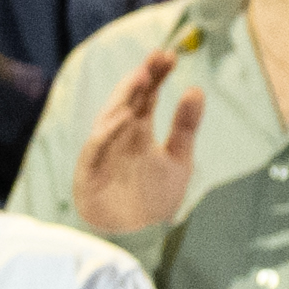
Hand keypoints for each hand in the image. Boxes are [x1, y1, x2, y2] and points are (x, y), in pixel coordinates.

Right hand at [69, 34, 196, 244]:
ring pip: (111, 115)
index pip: (147, 95)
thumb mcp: (178, 159)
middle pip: (129, 98)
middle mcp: (120, 133)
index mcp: (139, 129)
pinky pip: (98, 144)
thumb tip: (197, 89)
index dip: (156, 74)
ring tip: (144, 78)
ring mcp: (105, 147)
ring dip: (125, 97)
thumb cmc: (153, 197)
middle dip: (142, 77)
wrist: (134, 233)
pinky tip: (126, 117)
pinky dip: (110, 131)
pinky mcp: (91, 166)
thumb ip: (185, 126)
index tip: (171, 56)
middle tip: (158, 58)